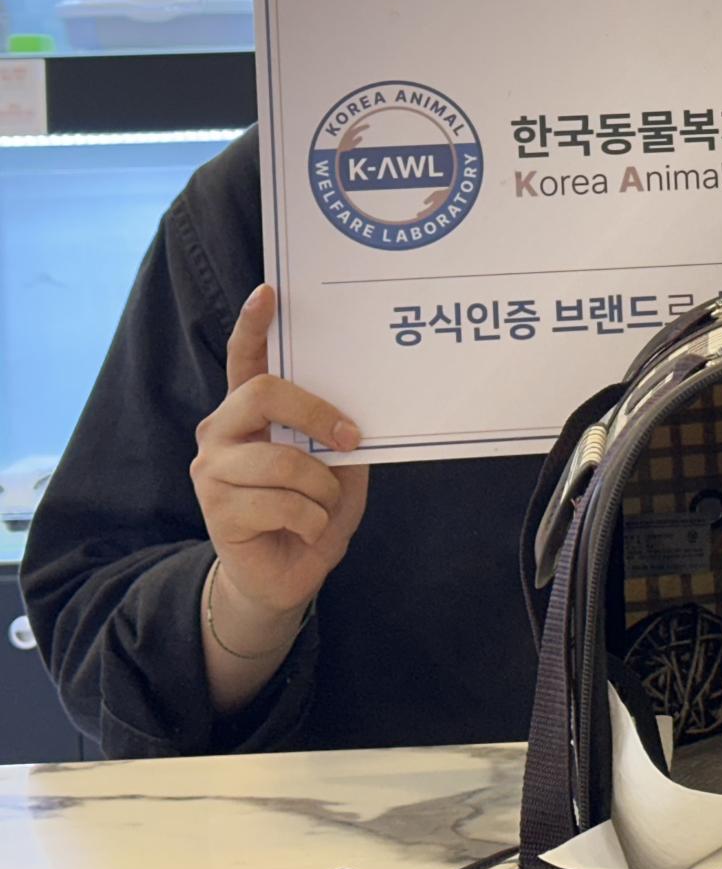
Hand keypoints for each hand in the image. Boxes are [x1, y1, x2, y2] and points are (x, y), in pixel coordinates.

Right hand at [190, 284, 368, 622]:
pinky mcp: (217, 509)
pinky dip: (313, 521)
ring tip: (322, 505)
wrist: (285, 576)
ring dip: (323, 489)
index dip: (253, 325)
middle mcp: (221, 432)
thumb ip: (338, 435)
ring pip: (285, 461)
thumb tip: (360, 410)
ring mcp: (212, 470)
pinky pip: (286, 505)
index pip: (244, 359)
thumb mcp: (338, 467)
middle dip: (317, 414)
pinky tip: (304, 530)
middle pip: (263, 394)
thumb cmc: (313, 511)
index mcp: (250, 413)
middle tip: (351, 439)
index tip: (268, 292)